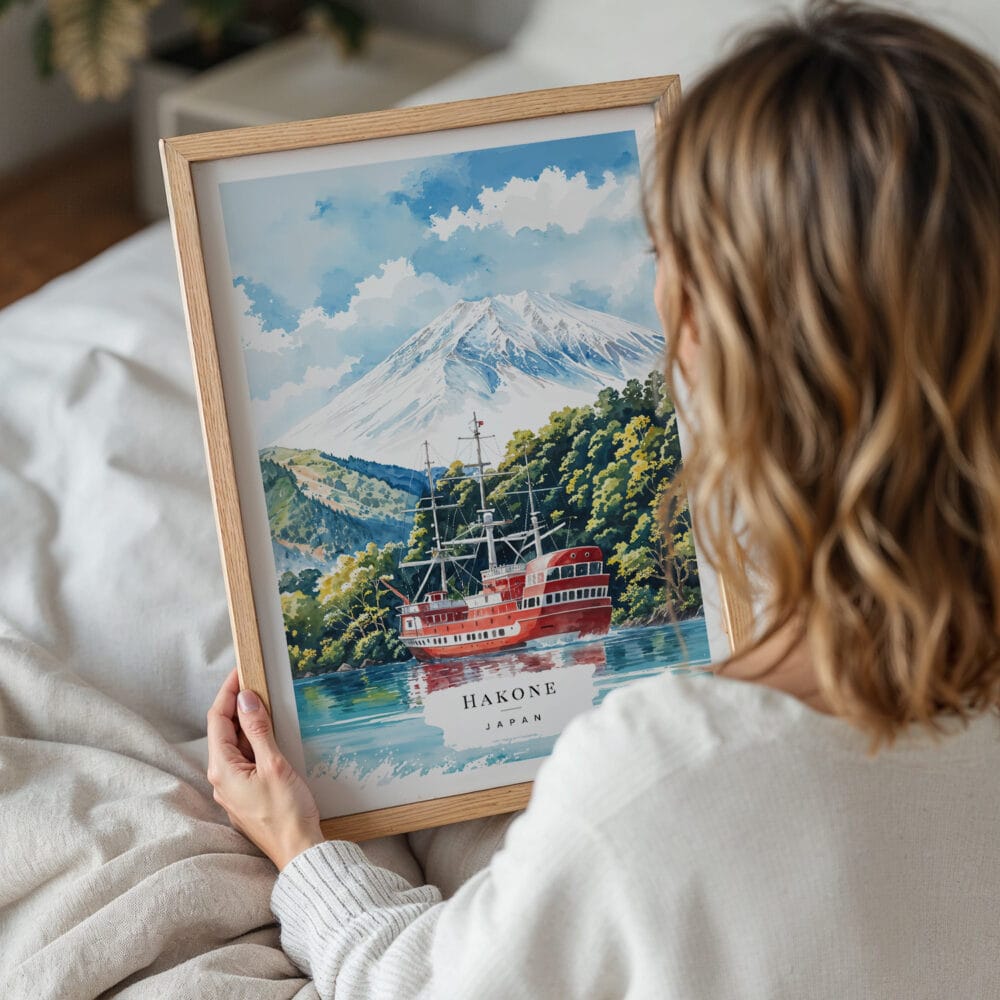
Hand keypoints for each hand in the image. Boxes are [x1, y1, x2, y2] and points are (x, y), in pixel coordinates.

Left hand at [207, 667, 324, 869]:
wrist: (298, 852)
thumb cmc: (287, 812)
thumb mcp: (274, 764)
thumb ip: (258, 730)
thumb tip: (246, 699)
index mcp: (223, 769)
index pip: (218, 719)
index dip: (228, 692)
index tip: (241, 672)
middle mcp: (221, 779)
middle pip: (223, 731)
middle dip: (237, 705)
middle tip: (255, 682)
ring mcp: (233, 789)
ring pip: (234, 746)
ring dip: (246, 723)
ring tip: (264, 703)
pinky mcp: (246, 795)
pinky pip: (244, 760)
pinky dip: (253, 741)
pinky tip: (269, 735)